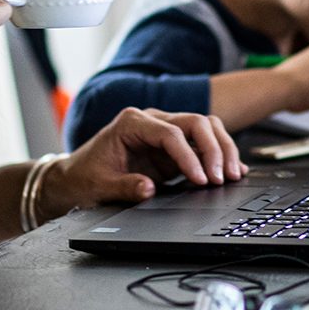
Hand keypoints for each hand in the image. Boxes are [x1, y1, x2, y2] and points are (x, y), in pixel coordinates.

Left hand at [43, 108, 246, 212]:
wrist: (75, 177)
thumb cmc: (85, 177)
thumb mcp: (100, 186)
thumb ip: (125, 186)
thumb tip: (148, 189)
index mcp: (131, 122)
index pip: (171, 133)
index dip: (189, 156)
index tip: (201, 179)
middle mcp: (151, 120)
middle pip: (195, 123)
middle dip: (213, 149)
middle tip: (222, 178)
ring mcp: (164, 130)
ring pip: (204, 128)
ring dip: (221, 149)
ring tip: (233, 174)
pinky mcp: (172, 146)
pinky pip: (201, 143)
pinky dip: (219, 154)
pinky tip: (233, 169)